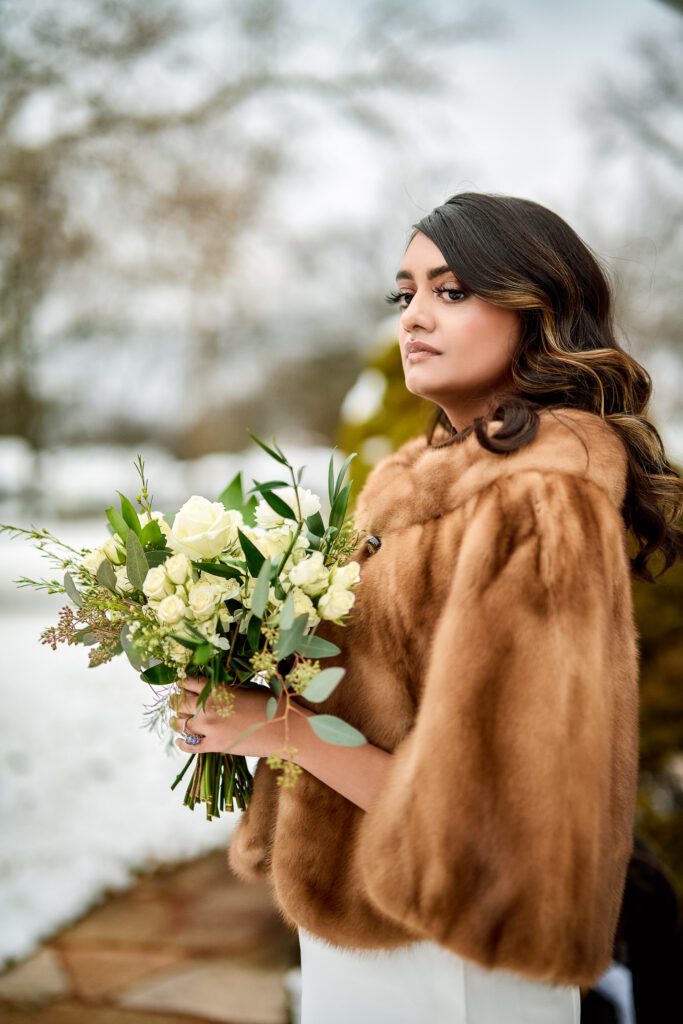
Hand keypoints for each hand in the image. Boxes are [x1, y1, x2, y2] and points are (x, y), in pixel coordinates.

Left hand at [171, 677, 292, 757]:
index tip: (183, 685)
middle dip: (177, 701)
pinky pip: (189, 746)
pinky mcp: (214, 746)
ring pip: (180, 724)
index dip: (184, 683)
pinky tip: (180, 740)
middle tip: (178, 701)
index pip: (188, 682)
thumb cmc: (271, 703)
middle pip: (179, 703)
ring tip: (178, 719)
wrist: (284, 727)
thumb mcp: (247, 687)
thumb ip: (228, 687)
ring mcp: (209, 728)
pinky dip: (182, 743)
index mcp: (217, 688)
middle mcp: (208, 707)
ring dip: (178, 721)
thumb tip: (218, 687)